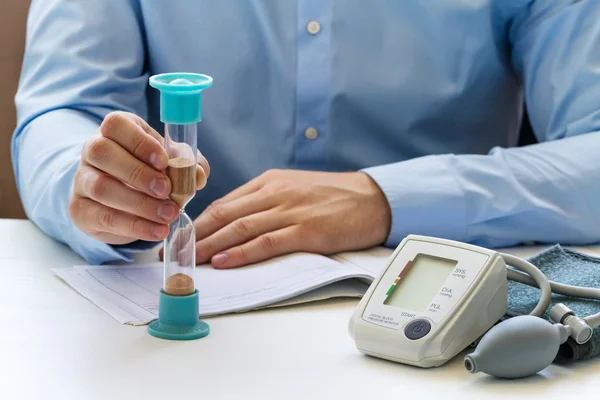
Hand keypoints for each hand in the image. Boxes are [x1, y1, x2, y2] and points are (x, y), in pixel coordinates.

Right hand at [69, 111, 208, 244]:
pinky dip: (134, 226)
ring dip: (139, 203)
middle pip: (102, 153)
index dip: (140, 142)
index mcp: (115, 130)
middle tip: (166, 189)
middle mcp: (92, 150)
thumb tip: (198, 175)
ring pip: (100, 187)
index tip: (164, 161)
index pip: (116, 125)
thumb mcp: (171, 161)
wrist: (124, 200)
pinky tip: (157, 230)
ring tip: (168, 214)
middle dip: (137, 173)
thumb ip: (187, 163)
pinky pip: (103, 217)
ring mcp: (82, 179)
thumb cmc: (151, 171)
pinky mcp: (81, 210)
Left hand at [193, 169, 390, 267]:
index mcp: (268, 182)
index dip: (196, 221)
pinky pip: (267, 242)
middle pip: (224, 215)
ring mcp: (289, 212)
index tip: (177, 236)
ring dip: (210, 245)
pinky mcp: (306, 231)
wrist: (371, 198)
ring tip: (188, 260)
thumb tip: (232, 221)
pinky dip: (242, 252)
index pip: (223, 203)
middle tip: (172, 251)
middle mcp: (274, 194)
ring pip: (240, 228)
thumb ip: (263, 201)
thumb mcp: (292, 188)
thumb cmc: (332, 196)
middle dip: (194, 235)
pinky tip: (224, 261)